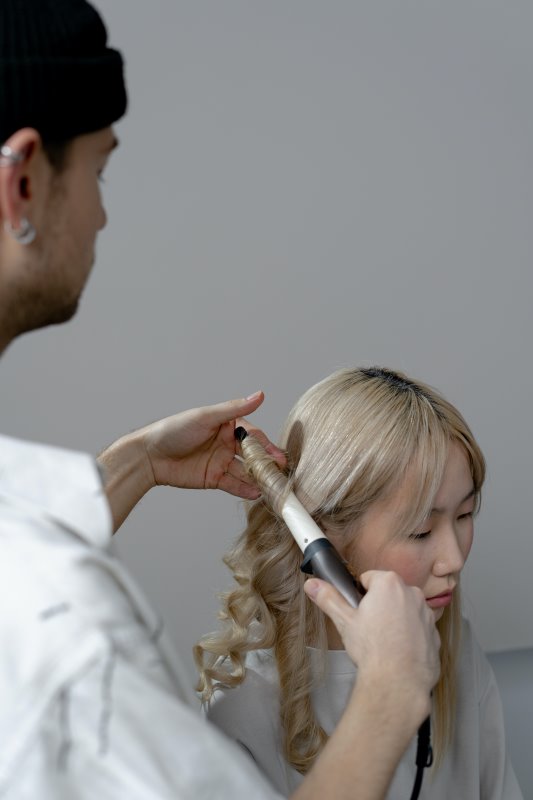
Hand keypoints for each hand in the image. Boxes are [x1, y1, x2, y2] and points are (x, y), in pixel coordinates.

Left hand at [98, 391, 285, 530]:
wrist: (149, 456)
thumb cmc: (173, 430)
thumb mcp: (206, 417)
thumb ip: (234, 409)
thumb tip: (259, 395)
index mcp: (227, 425)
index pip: (253, 436)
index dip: (266, 446)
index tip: (277, 456)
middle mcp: (227, 443)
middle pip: (252, 455)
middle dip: (266, 464)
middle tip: (279, 473)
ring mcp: (222, 461)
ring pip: (246, 471)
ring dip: (258, 478)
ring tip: (271, 487)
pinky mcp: (214, 478)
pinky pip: (234, 484)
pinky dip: (245, 489)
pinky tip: (256, 493)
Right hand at [304, 570, 439, 712]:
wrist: (398, 683)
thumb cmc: (373, 650)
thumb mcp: (344, 621)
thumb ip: (329, 598)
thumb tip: (312, 585)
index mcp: (389, 583)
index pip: (369, 578)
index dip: (360, 594)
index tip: (358, 611)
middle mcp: (412, 593)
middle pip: (388, 593)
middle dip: (379, 605)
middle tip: (368, 627)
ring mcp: (426, 614)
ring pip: (404, 610)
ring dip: (395, 619)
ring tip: (383, 642)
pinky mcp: (434, 634)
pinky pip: (418, 628)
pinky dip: (409, 636)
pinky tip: (398, 651)